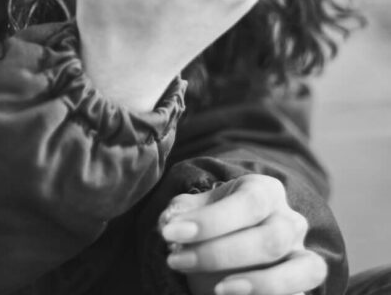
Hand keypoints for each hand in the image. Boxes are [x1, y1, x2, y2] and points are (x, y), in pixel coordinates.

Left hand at [159, 175, 327, 294]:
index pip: (248, 202)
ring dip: (258, 284)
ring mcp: (302, 255)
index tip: (170, 232)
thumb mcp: (198, 207)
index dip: (211, 221)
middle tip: (176, 259)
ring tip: (217, 290)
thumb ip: (182, 211)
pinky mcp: (306, 285)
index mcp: (266, 191)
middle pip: (269, 239)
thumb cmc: (217, 221)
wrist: (240, 238)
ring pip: (300, 271)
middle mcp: (290, 220)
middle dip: (219, 254)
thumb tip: (170, 221)